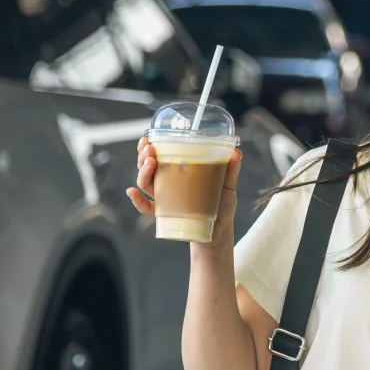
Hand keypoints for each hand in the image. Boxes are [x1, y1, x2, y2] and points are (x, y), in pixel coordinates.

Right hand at [126, 137, 242, 244]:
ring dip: (143, 172)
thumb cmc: (222, 204)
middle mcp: (168, 183)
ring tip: (150, 163)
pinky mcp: (165, 214)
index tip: (149, 139)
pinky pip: (146, 208)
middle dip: (144, 157)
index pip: (159, 156)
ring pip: (146, 183)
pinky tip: (132, 192)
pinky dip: (137, 201)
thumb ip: (231, 170)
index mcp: (179, 172)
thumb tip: (237, 152)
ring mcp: (165, 198)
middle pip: (147, 167)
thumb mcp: (227, 185)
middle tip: (149, 150)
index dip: (149, 147)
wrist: (220, 229)